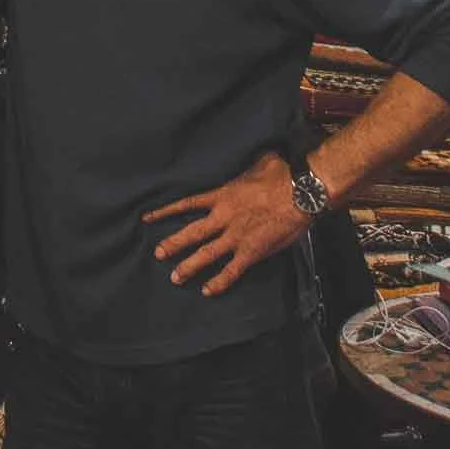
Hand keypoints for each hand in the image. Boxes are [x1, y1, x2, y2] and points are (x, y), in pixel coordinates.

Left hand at [145, 152, 309, 296]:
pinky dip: (219, 282)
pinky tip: (207, 291)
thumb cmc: (282, 175)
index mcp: (222, 196)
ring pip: (206, 254)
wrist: (300, 193)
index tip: (148, 218)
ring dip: (189, 267)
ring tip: (175, 277)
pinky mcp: (251, 252)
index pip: (187, 204)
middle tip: (157, 254)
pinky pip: (231, 271)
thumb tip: (255, 157)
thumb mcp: (260, 161)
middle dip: (173, 244)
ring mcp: (236, 237)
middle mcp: (223, 217)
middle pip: (191, 233)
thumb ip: (249, 164)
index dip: (166, 212)